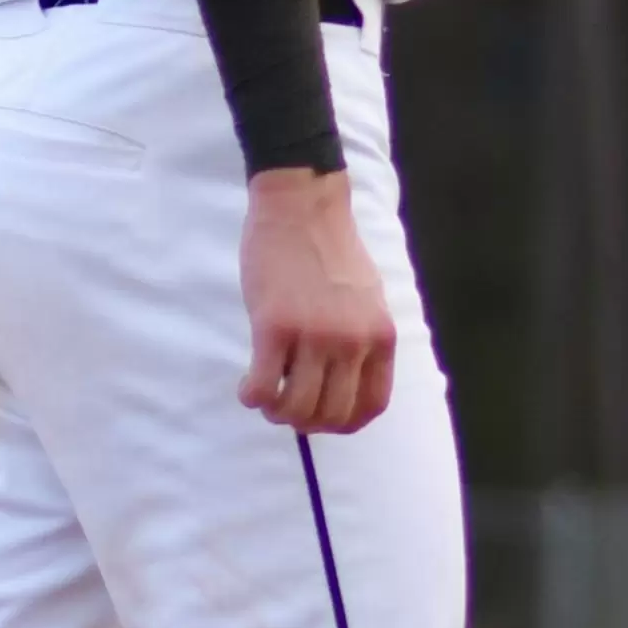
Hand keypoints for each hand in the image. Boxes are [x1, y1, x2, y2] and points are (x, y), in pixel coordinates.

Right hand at [238, 169, 394, 435]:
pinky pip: (263, 385)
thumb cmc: (331, 247)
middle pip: (332, 414)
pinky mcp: (275, 326)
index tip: (323, 419)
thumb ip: (362, 339)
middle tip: (287, 406)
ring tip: (266, 397)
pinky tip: (248, 387)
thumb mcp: (369, 298)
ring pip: (296, 408)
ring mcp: (314, 335)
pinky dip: (253, 396)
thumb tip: (344, 381)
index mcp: (380, 336)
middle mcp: (352, 341)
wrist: (302, 205)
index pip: (371, 405)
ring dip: (277, 412)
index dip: (344, 423)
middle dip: (306, 421)